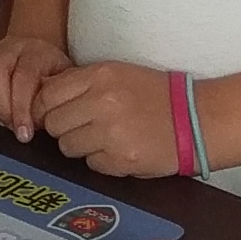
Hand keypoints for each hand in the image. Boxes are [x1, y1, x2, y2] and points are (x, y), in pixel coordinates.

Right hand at [0, 34, 73, 141]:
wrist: (38, 61)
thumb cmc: (52, 83)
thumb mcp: (62, 90)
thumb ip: (54, 102)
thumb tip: (44, 122)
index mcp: (36, 51)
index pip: (24, 75)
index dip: (22, 107)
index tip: (24, 134)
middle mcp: (8, 47)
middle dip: (0, 106)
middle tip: (9, 126)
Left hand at [38, 60, 183, 176]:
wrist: (197, 119)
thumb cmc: (157, 96)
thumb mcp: (118, 74)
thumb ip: (81, 84)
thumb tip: (43, 98)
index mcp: (100, 75)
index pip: (48, 95)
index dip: (44, 108)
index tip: (50, 114)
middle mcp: (102, 102)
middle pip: (53, 123)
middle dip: (63, 128)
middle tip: (83, 127)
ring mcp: (110, 133)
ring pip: (67, 147)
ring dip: (80, 146)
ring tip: (103, 138)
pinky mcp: (120, 160)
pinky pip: (90, 164)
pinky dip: (100, 160)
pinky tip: (119, 150)